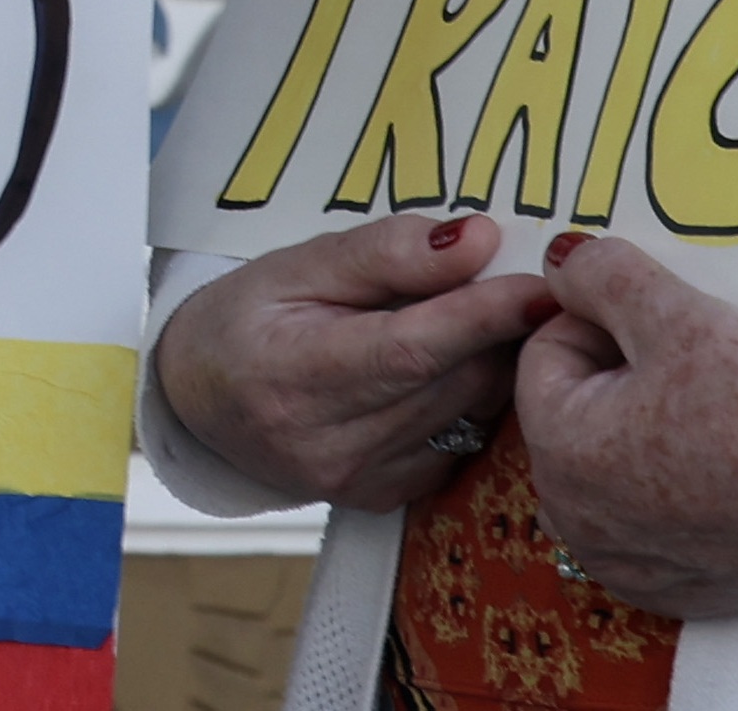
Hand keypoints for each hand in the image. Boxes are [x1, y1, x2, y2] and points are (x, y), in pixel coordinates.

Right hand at [149, 215, 571, 509]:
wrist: (197, 400)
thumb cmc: (243, 318)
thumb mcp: (293, 265)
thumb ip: (383, 253)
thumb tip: (474, 240)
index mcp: (294, 374)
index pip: (409, 348)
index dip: (482, 315)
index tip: (540, 285)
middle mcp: (329, 443)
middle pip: (452, 382)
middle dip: (497, 331)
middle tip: (515, 284)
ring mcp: (360, 479)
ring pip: (468, 414)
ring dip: (489, 363)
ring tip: (476, 322)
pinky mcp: (384, 497)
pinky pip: (460, 443)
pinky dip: (467, 402)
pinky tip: (443, 373)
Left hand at [513, 231, 737, 615]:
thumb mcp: (670, 310)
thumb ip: (595, 275)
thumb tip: (562, 266)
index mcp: (559, 455)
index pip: (547, 353)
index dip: (602, 321)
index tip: (666, 322)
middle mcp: (584, 525)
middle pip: (579, 414)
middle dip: (620, 380)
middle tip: (697, 366)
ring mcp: (641, 567)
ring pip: (616, 470)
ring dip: (649, 434)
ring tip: (718, 412)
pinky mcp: (696, 592)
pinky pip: (662, 526)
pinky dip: (684, 492)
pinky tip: (733, 467)